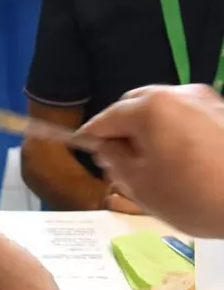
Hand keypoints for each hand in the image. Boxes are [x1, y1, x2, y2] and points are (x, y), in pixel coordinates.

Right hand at [81, 84, 223, 236]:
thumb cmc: (193, 196)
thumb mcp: (139, 184)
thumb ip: (114, 160)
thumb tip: (107, 147)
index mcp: (150, 108)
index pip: (105, 119)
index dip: (91, 137)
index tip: (84, 152)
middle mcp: (177, 93)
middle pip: (135, 106)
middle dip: (123, 130)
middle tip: (121, 162)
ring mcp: (206, 100)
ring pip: (162, 110)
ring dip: (149, 131)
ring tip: (152, 164)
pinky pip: (186, 117)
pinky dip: (173, 132)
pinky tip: (180, 161)